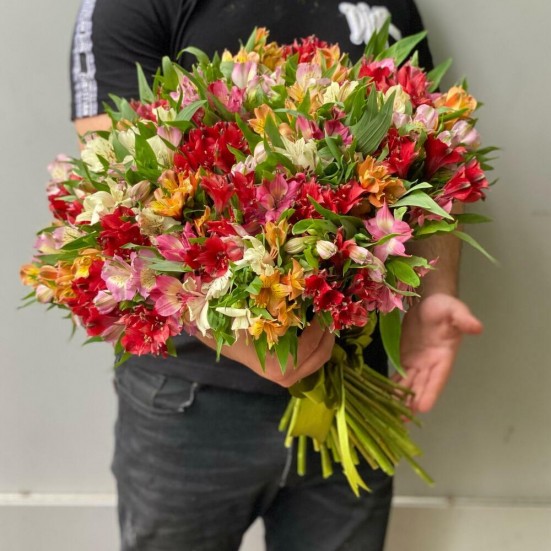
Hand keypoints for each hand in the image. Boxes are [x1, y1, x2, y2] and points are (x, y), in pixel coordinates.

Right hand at [196, 319, 334, 387]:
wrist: (220, 338)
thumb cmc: (236, 324)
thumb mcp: (260, 314)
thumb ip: (283, 309)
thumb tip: (309, 291)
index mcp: (278, 366)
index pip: (311, 344)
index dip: (321, 324)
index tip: (325, 306)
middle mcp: (285, 376)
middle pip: (321, 355)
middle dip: (329, 332)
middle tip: (331, 311)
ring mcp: (287, 378)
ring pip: (319, 359)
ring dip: (325, 338)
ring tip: (326, 317)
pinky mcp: (288, 373)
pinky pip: (311, 359)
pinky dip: (317, 343)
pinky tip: (316, 326)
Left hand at [396, 293, 482, 412]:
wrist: (429, 300)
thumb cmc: (444, 306)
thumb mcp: (454, 310)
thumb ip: (463, 320)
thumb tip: (477, 327)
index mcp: (444, 356)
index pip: (438, 377)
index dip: (430, 392)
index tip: (423, 407)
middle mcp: (431, 364)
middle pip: (421, 385)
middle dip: (413, 402)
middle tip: (402, 420)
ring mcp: (417, 362)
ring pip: (409, 384)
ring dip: (401, 398)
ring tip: (391, 415)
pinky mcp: (405, 358)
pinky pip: (399, 375)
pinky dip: (392, 386)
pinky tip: (383, 397)